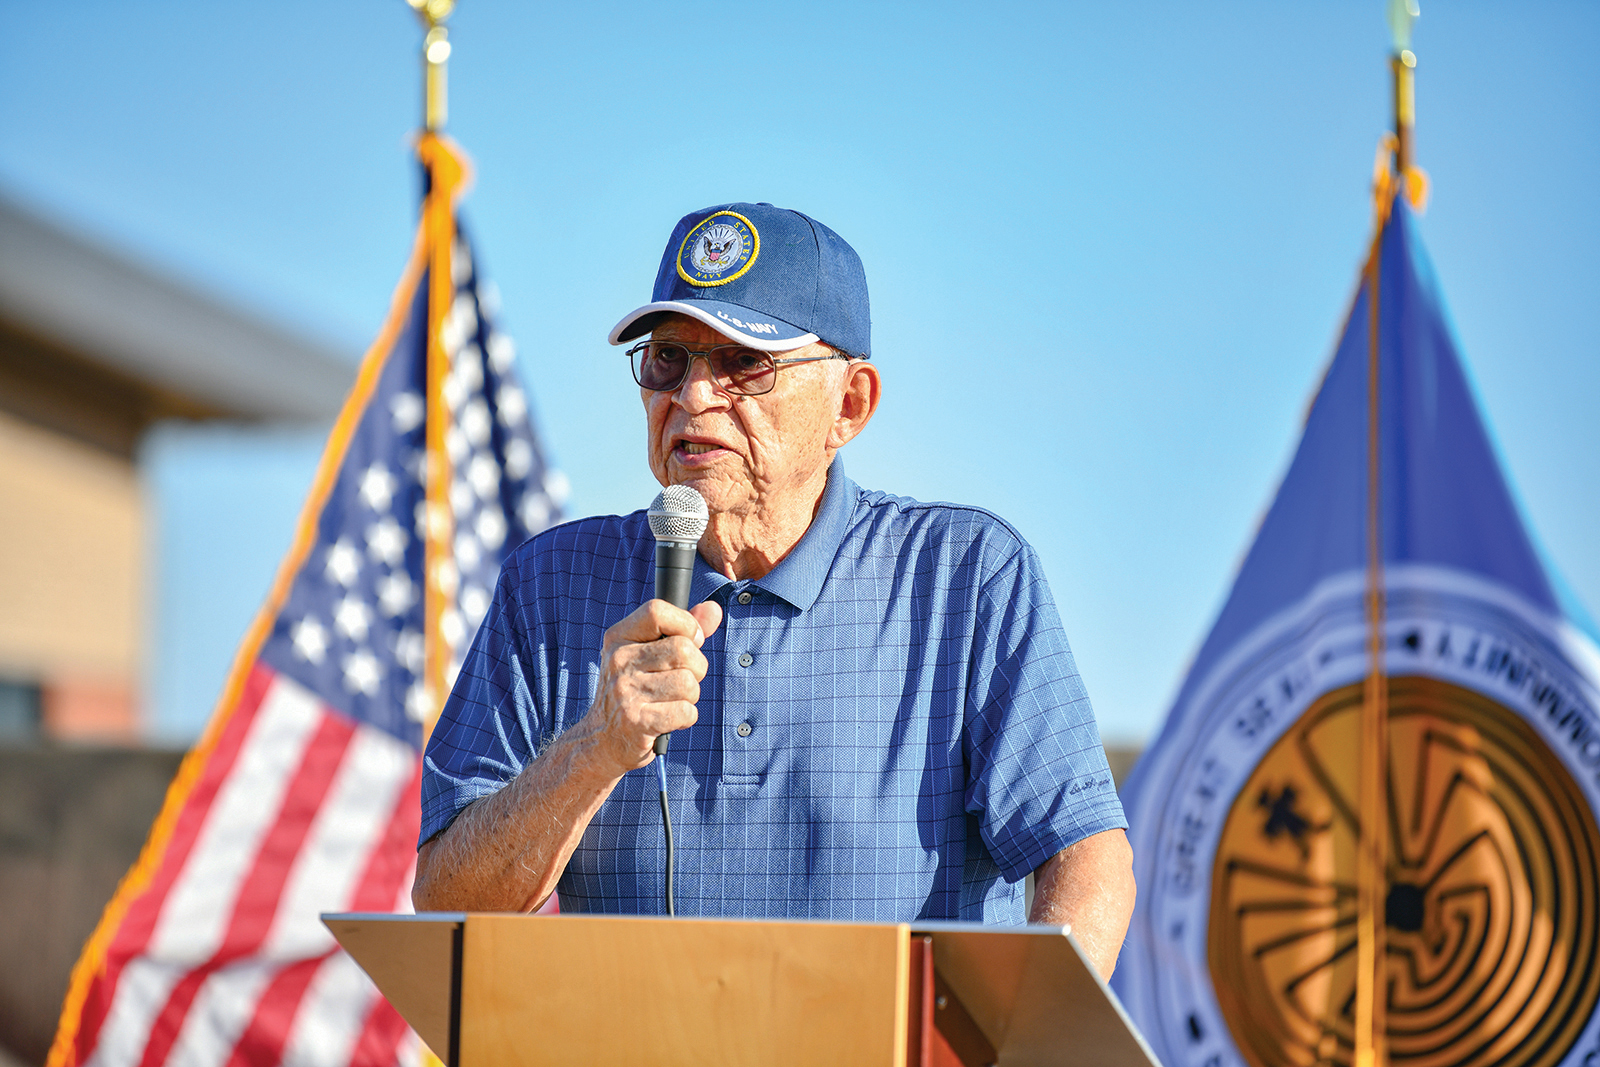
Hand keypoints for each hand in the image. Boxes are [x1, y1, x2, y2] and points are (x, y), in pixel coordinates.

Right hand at [576, 598, 723, 777]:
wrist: (602, 739)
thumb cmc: (635, 690)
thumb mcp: (649, 653)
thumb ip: (683, 629)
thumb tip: (714, 609)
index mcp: (619, 637)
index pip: (657, 611)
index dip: (685, 624)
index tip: (690, 640)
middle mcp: (618, 660)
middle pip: (684, 650)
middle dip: (696, 668)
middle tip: (681, 680)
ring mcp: (625, 691)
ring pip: (688, 683)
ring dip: (690, 695)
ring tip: (671, 700)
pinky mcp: (636, 721)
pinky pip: (686, 711)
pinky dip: (686, 717)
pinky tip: (669, 719)